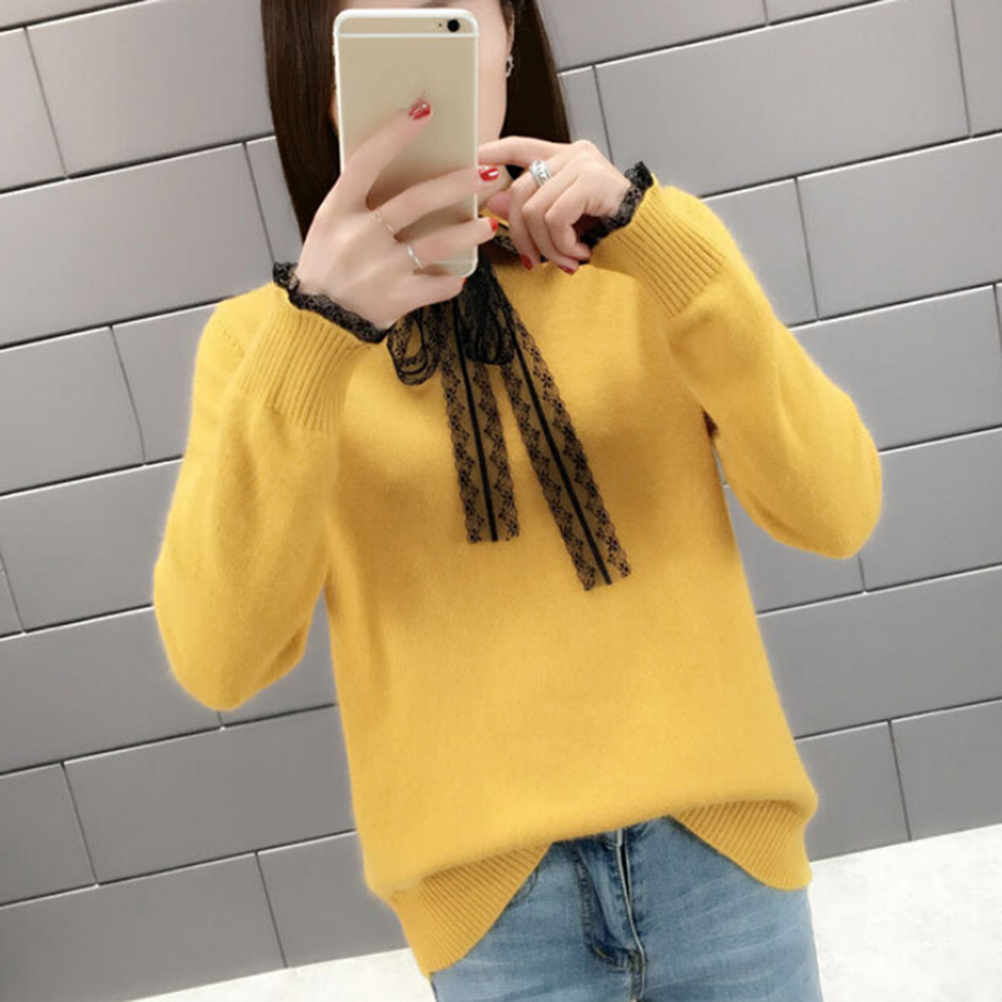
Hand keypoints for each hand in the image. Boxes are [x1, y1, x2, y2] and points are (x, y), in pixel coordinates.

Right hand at [296, 99, 506, 328]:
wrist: (318, 323)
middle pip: (416, 201)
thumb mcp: (329, 227)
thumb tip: (402, 171)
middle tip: (487, 173)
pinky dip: (452, 280)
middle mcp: (358, 237)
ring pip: (436, 244)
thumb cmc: (327, 269)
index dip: (395, 135)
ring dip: (468, 233)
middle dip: (457, 184)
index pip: (367, 162)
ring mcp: (378, 269)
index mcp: (337, 212)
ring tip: (488, 225)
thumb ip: (359, 203)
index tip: (423, 110)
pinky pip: (436, 285)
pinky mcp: (395, 299)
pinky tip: (462, 273)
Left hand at [476, 137, 631, 271]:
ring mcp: (582, 164)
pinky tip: (580, 252)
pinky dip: (562, 245)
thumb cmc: (612, 231)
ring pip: (535, 210)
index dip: (492, 152)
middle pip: (520, 190)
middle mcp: (573, 154)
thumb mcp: (564, 223)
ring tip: (567, 259)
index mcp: (566, 158)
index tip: (472, 160)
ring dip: (548, 247)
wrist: (652, 239)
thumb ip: (531, 210)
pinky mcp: (591, 180)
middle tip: (534, 261)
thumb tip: (495, 204)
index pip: (520, 146)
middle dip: (521, 235)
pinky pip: (555, 218)